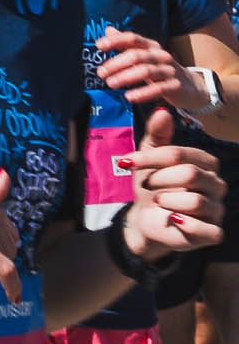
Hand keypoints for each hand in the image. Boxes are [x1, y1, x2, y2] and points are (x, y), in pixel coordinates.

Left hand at [95, 26, 214, 115]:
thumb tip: (108, 29)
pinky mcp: (176, 86)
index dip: (116, 40)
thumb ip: (126, 45)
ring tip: (110, 84)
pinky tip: (129, 97)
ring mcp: (170, 70)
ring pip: (146, 71)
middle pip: (137, 55)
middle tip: (101, 73)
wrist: (192, 87)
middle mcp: (161, 55)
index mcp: (152, 46)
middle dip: (116, 63)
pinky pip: (158, 89)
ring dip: (126, 77)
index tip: (99, 46)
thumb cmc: (161, 70)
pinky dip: (142, 93)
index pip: (133, 39)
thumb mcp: (144, 56)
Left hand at [122, 105, 228, 254]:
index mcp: (205, 163)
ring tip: (159, 202)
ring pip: (195, 200)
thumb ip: (156, 135)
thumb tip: (163, 111)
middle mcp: (217, 184)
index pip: (179, 154)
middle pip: (189, 174)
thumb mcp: (148, 160)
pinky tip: (172, 219)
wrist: (147, 218)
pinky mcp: (214, 232)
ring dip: (167, 201)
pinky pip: (206, 229)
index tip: (126, 161)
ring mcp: (217, 209)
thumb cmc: (152, 185)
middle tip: (146, 185)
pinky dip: (185, 224)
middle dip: (159, 180)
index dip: (150, 158)